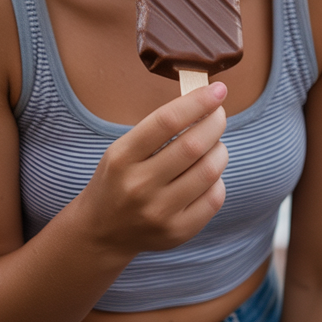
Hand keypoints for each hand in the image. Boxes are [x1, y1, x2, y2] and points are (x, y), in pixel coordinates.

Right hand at [78, 83, 228, 256]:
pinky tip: (208, 175)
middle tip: (218, 115)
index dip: (197, 102)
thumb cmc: (119, 179)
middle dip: (215, 123)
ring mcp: (159, 212)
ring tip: (214, 146)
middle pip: (193, 146)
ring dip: (220, 150)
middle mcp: (139, 185)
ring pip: (209, 171)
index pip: (167, 121)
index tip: (217, 90)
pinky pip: (214, 198)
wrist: (101, 231)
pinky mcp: (177, 232)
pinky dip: (218, 179)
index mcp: (122, 157)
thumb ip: (159, 128)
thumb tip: (205, 102)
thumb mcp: (123, 149)